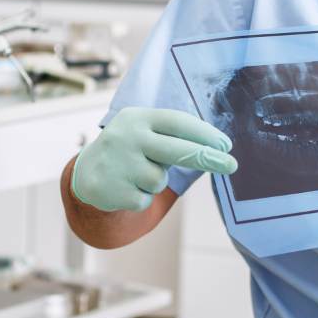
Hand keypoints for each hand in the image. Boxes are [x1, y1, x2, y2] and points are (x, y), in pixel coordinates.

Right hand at [70, 107, 236, 212]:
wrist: (85, 173)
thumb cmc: (128, 150)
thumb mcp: (142, 131)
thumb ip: (171, 136)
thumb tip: (217, 148)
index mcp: (137, 118)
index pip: (177, 122)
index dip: (204, 133)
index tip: (226, 144)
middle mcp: (127, 137)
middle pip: (177, 150)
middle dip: (208, 158)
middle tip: (232, 165)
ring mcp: (120, 164)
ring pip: (160, 179)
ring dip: (155, 181)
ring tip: (137, 174)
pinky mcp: (114, 190)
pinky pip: (146, 199)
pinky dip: (141, 197)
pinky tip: (126, 187)